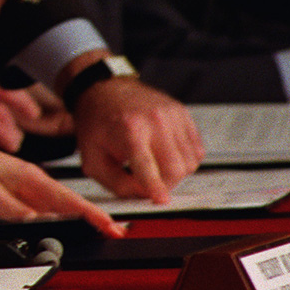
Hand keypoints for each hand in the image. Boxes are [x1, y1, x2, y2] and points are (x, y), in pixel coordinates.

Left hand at [0, 115, 122, 235]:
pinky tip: (71, 225)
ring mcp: (30, 186)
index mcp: (29, 179)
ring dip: (84, 218)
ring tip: (103, 232)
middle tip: (117, 233)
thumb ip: (12, 209)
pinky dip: (65, 215)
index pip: (68, 199)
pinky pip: (49, 206)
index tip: (110, 225)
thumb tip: (36, 222)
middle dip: (96, 218)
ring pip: (63, 205)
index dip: (91, 214)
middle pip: (72, 203)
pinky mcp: (24, 192)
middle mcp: (34, 182)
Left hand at [69, 76, 202, 202]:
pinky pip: (197, 150)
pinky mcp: (183, 113)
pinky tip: (166, 154)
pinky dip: (185, 160)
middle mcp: (155, 120)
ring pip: (190, 162)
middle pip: (175, 169)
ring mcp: (172, 115)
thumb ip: (115, 182)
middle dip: (165, 185)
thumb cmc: (97, 124)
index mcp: (129, 130)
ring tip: (155, 164)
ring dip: (175, 173)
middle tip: (151, 183)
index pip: (146, 164)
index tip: (162, 200)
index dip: (155, 185)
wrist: (104, 90)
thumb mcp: (92, 158)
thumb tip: (143, 195)